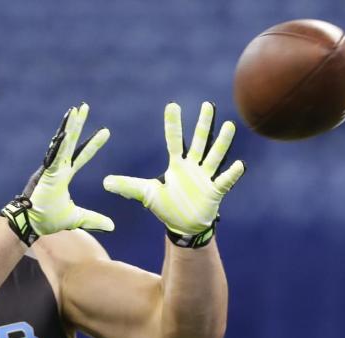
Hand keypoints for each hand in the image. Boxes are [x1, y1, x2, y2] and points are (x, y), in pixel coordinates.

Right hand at [25, 103, 113, 235]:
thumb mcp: (76, 218)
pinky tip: (67, 130)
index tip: (105, 132)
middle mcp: (57, 168)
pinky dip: (61, 143)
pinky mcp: (46, 173)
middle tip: (85, 107)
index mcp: (63, 175)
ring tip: (76, 109)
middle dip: (78, 124)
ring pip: (62, 143)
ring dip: (69, 126)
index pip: (81, 156)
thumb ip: (93, 219)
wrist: (31, 224)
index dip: (93, 144)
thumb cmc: (47, 219)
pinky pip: (55, 155)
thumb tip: (112, 226)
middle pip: (71, 142)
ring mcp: (51, 168)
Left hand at [103, 102, 244, 235]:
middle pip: (199, 142)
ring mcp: (205, 178)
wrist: (184, 225)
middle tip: (207, 105)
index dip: (173, 124)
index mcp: (176, 165)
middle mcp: (192, 167)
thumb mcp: (146, 195)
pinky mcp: (214, 192)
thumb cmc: (167, 206)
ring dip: (221, 142)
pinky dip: (232, 174)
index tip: (172, 106)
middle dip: (202, 124)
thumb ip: (128, 186)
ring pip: (214, 157)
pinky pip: (225, 181)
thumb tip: (104, 182)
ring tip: (228, 126)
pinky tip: (239, 165)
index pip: (174, 140)